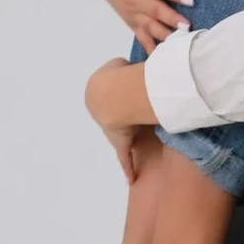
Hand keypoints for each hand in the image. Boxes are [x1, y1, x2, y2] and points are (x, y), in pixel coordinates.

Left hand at [86, 58, 142, 183]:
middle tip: (135, 121)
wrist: (110, 95)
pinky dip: (128, 167)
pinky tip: (132, 178)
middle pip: (117, 119)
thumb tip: (134, 71)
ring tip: (140, 145)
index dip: (121, 98)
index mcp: (103, 95)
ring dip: (128, 141)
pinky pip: (125, 158)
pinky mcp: (120, 143)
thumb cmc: (117, 78)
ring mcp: (113, 130)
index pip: (113, 97)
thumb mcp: (121, 65)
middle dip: (123, 120)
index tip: (129, 100)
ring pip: (121, 137)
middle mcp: (105, 115)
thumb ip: (128, 69)